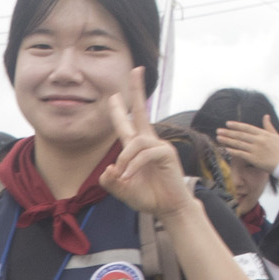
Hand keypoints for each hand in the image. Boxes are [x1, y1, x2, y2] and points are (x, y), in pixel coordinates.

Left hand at [100, 68, 199, 219]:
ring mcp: (159, 146)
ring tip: (123, 177)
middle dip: (137, 91)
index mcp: (137, 149)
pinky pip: (146, 153)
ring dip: (125, 159)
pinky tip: (129, 177)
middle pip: (141, 112)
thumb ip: (111, 182)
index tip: (113, 95)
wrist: (169, 209)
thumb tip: (109, 169)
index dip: (119, 110)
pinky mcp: (167, 154)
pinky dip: (134, 165)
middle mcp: (149, 143)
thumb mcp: (122, 190)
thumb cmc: (148, 198)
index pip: (127, 125)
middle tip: (136, 70)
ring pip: (136, 141)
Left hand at [215, 115, 278, 173]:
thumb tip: (265, 116)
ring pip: (238, 144)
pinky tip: (225, 148)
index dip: (236, 125)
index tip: (227, 123)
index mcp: (263, 134)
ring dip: (227, 140)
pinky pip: (241, 154)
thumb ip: (268, 126)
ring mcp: (255, 150)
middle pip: (240, 135)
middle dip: (228, 132)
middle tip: (218, 130)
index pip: (247, 128)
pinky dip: (233, 151)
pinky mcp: (253, 159)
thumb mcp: (275, 136)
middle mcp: (258, 141)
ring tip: (219, 138)